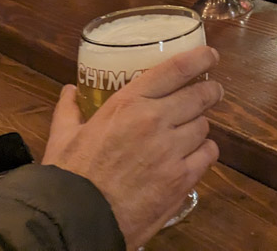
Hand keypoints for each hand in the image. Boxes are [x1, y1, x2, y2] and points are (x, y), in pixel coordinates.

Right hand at [42, 45, 223, 248]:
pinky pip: (208, 154)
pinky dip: (204, 152)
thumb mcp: (64, 137)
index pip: (175, 70)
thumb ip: (69, 110)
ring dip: (200, 126)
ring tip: (192, 131)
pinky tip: (195, 155)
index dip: (199, 59)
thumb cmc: (69, 176)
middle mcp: (156, 120)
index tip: (210, 56)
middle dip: (210, 92)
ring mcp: (172, 150)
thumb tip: (69, 91)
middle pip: (199, 96)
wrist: (77, 221)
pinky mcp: (182, 179)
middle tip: (212, 93)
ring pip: (204, 126)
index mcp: (129, 104)